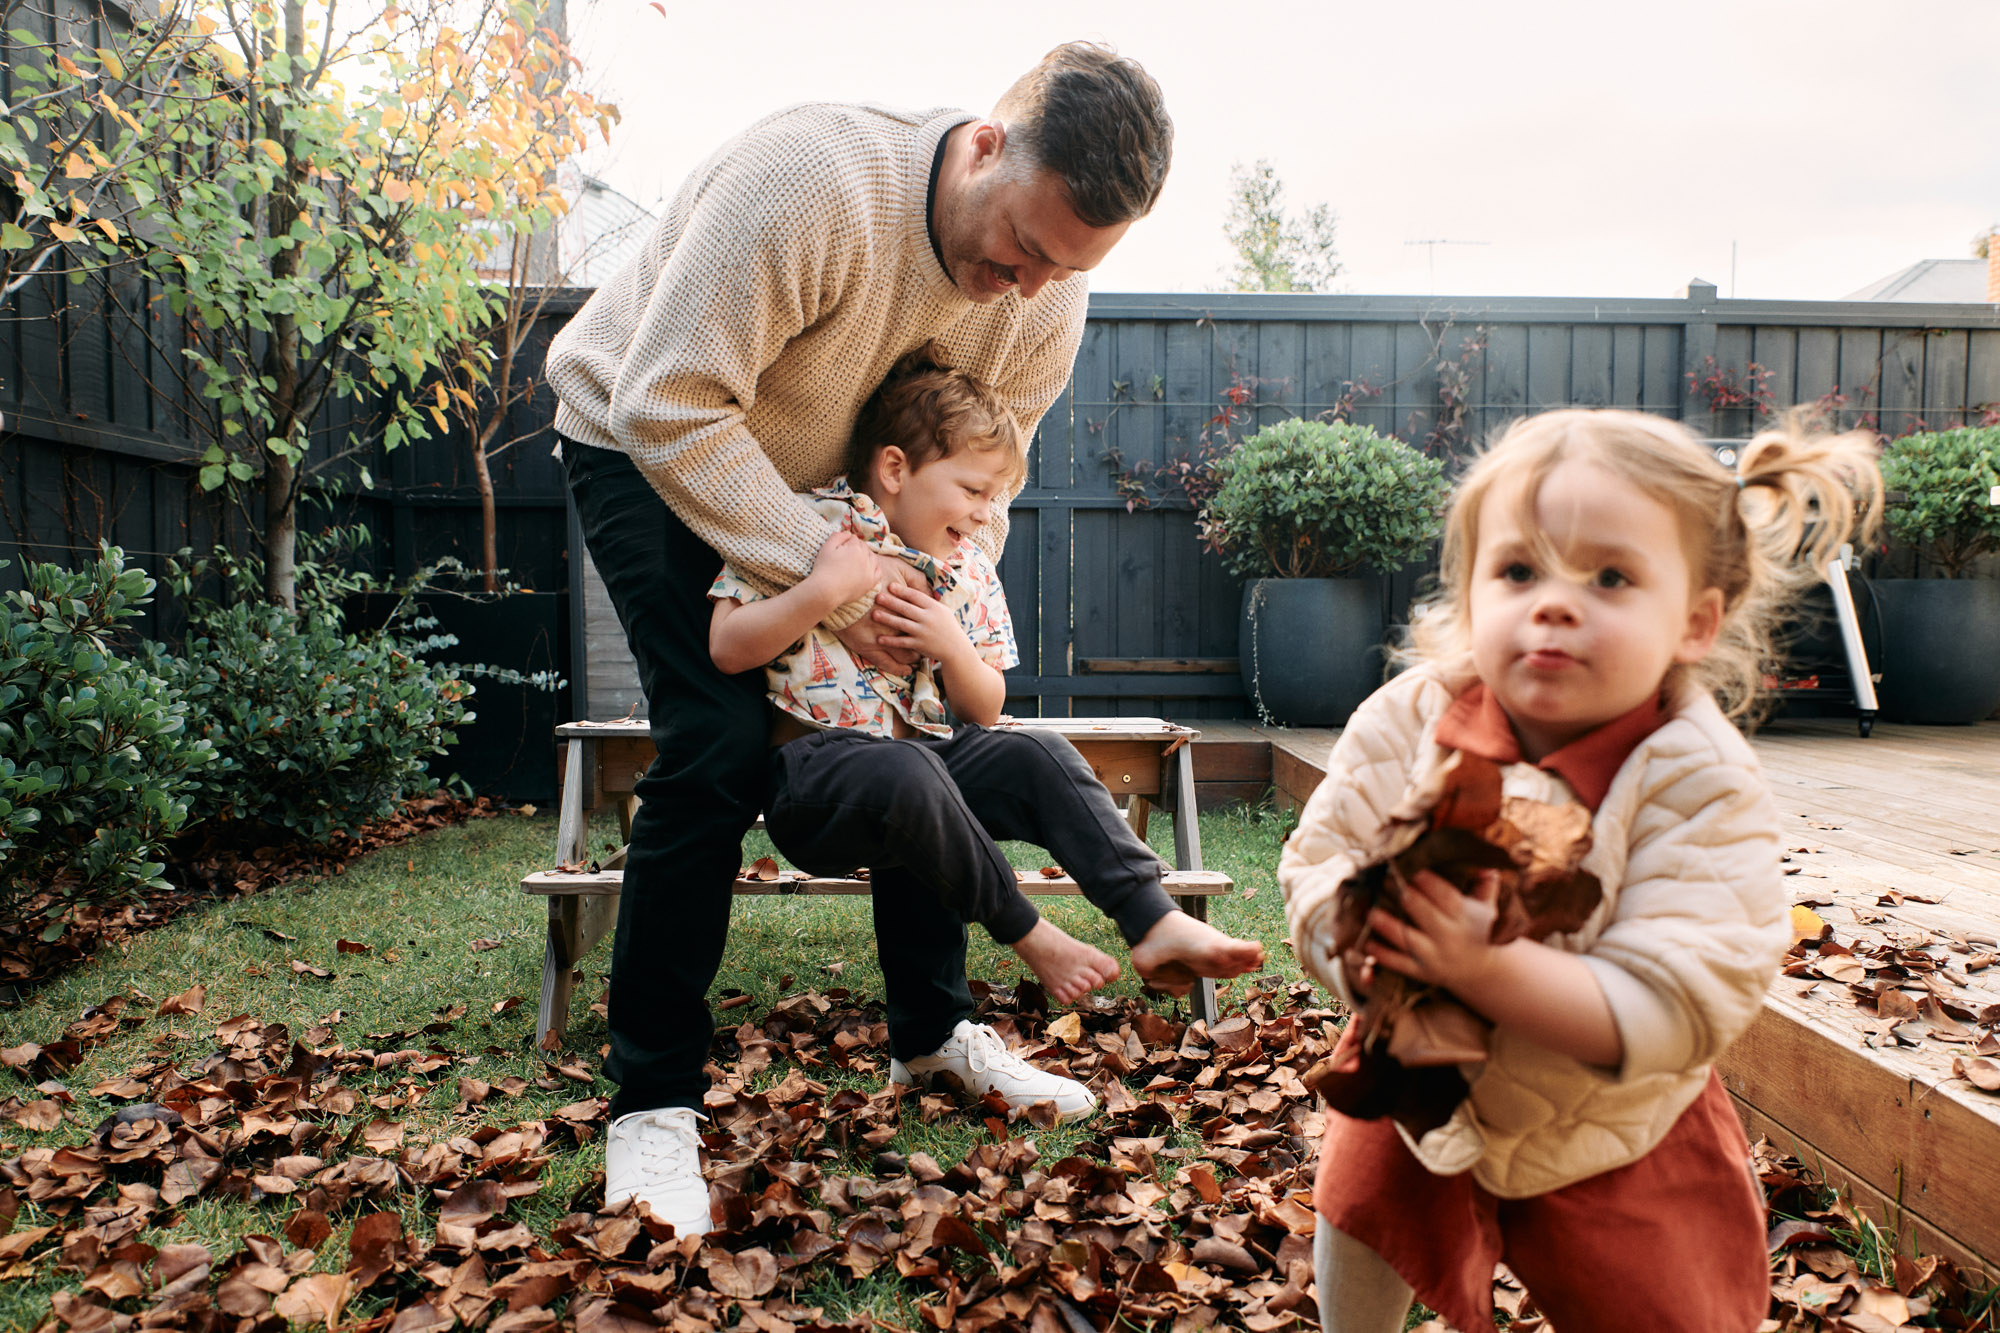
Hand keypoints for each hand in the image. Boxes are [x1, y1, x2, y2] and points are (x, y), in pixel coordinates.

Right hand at [806, 529, 878, 606]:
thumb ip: (837, 536)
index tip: (840, 547)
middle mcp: (865, 558)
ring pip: (873, 558)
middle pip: (864, 547)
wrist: (826, 591)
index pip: (854, 539)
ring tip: (857, 559)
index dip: (846, 541)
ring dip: (866, 555)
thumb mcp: (826, 547)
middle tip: (846, 554)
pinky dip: (875, 568)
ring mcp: (869, 571)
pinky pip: (878, 572)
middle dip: (856, 548)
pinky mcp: (870, 583)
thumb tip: (848, 533)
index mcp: (855, 548)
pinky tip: (868, 568)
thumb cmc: (823, 569)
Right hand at [829, 552, 926, 670]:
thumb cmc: (870, 573)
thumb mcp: (898, 568)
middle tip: (928, 645)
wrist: (840, 584)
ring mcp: (882, 639)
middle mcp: (896, 626)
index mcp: (905, 609)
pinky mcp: (867, 647)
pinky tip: (906, 670)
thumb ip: (916, 581)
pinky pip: (887, 664)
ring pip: (905, 655)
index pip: (922, 624)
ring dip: (913, 657)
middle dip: (923, 644)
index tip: (931, 629)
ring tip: (917, 657)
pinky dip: (899, 668)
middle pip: (916, 640)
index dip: (928, 628)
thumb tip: (930, 592)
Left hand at [873, 579, 972, 663]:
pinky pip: (902, 642)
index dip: (903, 590)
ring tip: (874, 614)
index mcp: (934, 607)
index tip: (890, 585)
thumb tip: (911, 590)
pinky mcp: (920, 645)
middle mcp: (928, 619)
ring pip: (902, 624)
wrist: (956, 649)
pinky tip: (879, 639)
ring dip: (887, 619)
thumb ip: (927, 601)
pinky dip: (891, 641)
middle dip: (891, 602)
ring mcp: (923, 632)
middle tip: (877, 596)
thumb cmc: (947, 626)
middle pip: (907, 608)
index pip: (916, 596)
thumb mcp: (942, 610)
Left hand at [1364, 868, 1501, 991]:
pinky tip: (1366, 942)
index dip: (1428, 882)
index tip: (1412, 867)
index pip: (1446, 896)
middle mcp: (1450, 937)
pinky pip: (1398, 963)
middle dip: (1404, 895)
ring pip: (1407, 939)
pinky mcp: (1421, 971)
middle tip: (1384, 879)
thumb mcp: (1488, 907)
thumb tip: (1487, 863)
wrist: (1483, 972)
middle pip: (1424, 913)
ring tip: (1370, 911)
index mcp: (1465, 917)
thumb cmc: (1480, 930)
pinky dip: (1381, 954)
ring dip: (1387, 925)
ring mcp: (1435, 956)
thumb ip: (1486, 885)